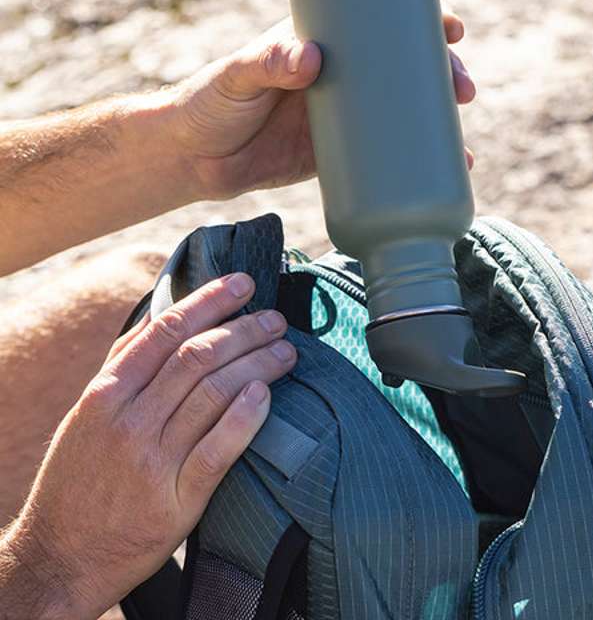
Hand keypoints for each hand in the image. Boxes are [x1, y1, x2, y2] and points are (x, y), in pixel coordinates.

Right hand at [0, 273, 295, 619]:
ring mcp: (152, 462)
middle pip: (197, 357)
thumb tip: (164, 312)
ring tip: (285, 351)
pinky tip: (266, 395)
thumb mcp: (88, 414)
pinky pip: (218, 451)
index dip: (209, 301)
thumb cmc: (79, 477)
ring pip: (213, 394)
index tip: (243, 283)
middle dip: (244, 330)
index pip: (166, 331)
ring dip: (257, 364)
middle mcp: (128, 422)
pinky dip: (245, 418)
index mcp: (106, 394)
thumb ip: (125, 365)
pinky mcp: (175, 502)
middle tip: (276, 320)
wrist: (59, 558)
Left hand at [168, 8, 475, 199]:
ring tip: (462, 150)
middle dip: (443, 76)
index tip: (451, 27)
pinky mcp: (338, 156)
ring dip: (438, 125)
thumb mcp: (236, 74)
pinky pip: (385, 158)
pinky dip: (415, 166)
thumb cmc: (209, 102)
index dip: (422, 22)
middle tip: (463, 91)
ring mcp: (344, 117)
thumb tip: (312, 57)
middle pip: (406, 69)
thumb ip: (267, 62)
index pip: (381, 22)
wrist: (194, 160)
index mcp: (324, 42)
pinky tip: (442, 176)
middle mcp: (342, 76)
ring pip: (403, 114)